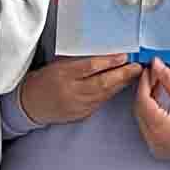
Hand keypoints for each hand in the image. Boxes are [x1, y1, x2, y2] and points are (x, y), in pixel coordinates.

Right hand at [16, 54, 138, 125]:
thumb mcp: (57, 65)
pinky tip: (120, 86)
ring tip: (134, 74)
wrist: (31, 105)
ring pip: (105, 94)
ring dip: (121, 84)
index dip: (109, 62)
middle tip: (138, 66)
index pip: (90, 67)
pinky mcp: (82, 114)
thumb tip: (104, 55)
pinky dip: (112, 93)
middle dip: (123, 74)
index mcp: (63, 75)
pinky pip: (100, 102)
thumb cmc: (44, 80)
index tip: (124, 55)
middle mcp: (72, 92)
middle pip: (102, 83)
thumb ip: (79, 61)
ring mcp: (78, 106)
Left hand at [130, 60, 169, 164]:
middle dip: (145, 90)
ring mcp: (154, 145)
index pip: (143, 100)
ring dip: (147, 101)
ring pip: (142, 117)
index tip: (148, 70)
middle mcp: (153, 139)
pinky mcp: (157, 147)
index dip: (144, 82)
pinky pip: (147, 126)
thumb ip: (169, 80)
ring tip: (157, 85)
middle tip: (152, 75)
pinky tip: (158, 101)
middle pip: (140, 109)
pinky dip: (150, 112)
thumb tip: (157, 65)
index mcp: (160, 127)